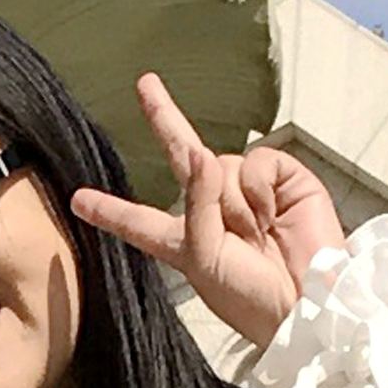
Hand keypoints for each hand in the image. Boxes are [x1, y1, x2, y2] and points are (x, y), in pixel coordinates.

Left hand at [70, 73, 344, 347]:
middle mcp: (213, 212)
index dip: (110, 209)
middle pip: (183, 156)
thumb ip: (198, 204)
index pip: (138, 220)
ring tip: (256, 234)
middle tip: (145, 84)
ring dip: (233, 200)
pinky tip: (274, 216)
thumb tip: (204, 153)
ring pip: (221, 164)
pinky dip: (259, 188)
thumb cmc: (249, 298)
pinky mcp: (283, 181)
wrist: (308, 304)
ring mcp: (249, 194)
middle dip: (165, 118)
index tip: (79, 200)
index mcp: (184, 241)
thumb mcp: (205, 257)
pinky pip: (257, 162)